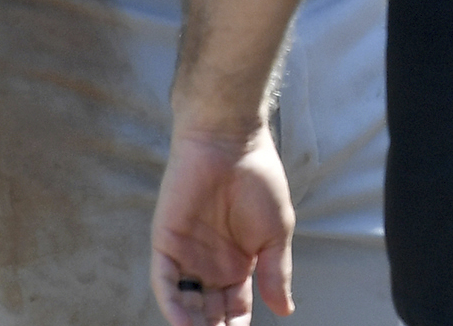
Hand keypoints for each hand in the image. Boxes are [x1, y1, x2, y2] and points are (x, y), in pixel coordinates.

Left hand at [152, 127, 294, 324]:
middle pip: (209, 313)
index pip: (235, 309)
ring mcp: (186, 258)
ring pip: (186, 304)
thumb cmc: (260, 181)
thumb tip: (286, 310)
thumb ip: (277, 272)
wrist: (232, 144)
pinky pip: (165, 284)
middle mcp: (210, 266)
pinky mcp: (166, 246)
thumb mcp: (277, 232)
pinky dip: (173, 307)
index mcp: (238, 264)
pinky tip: (184, 325)